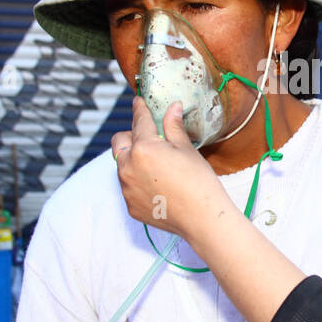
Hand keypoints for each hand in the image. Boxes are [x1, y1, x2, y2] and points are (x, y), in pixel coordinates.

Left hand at [112, 96, 237, 239]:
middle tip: (149, 138)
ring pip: (122, 165)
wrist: (202, 218)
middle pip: (119, 141)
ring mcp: (127, 188)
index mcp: (143, 148)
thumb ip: (173, 127)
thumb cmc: (198, 182)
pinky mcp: (130, 205)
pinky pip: (128, 186)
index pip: (139, 121)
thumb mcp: (186, 149)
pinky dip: (138, 181)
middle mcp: (128, 167)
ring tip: (157, 165)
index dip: (139, 109)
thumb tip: (172, 107)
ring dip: (133, 160)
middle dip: (131, 136)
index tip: (138, 103)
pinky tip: (158, 185)